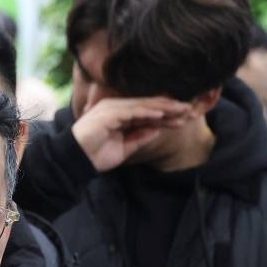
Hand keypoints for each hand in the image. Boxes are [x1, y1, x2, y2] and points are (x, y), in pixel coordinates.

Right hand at [71, 97, 191, 171]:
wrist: (75, 160)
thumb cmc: (96, 155)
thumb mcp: (124, 148)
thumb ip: (139, 137)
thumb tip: (157, 129)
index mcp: (121, 115)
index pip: (148, 112)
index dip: (167, 114)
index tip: (185, 118)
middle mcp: (117, 107)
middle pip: (148, 105)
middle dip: (170, 107)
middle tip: (190, 110)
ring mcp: (112, 109)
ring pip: (143, 105)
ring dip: (163, 107)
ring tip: (181, 109)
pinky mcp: (108, 114)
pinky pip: (132, 111)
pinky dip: (147, 111)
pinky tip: (162, 113)